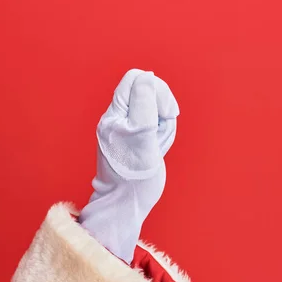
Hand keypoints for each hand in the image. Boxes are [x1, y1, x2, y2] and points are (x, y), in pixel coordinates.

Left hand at [79, 69, 178, 262]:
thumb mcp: (143, 135)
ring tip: (158, 144)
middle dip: (163, 108)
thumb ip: (145, 103)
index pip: (137, 80)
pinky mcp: (133, 138)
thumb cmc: (134, 176)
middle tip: (163, 129)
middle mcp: (117, 118)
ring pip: (154, 110)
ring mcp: (124, 128)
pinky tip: (157, 148)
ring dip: (163, 124)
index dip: (157, 89)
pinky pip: (153, 124)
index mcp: (115, 115)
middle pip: (148, 92)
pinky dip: (161, 133)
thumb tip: (147, 77)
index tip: (165, 112)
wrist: (125, 204)